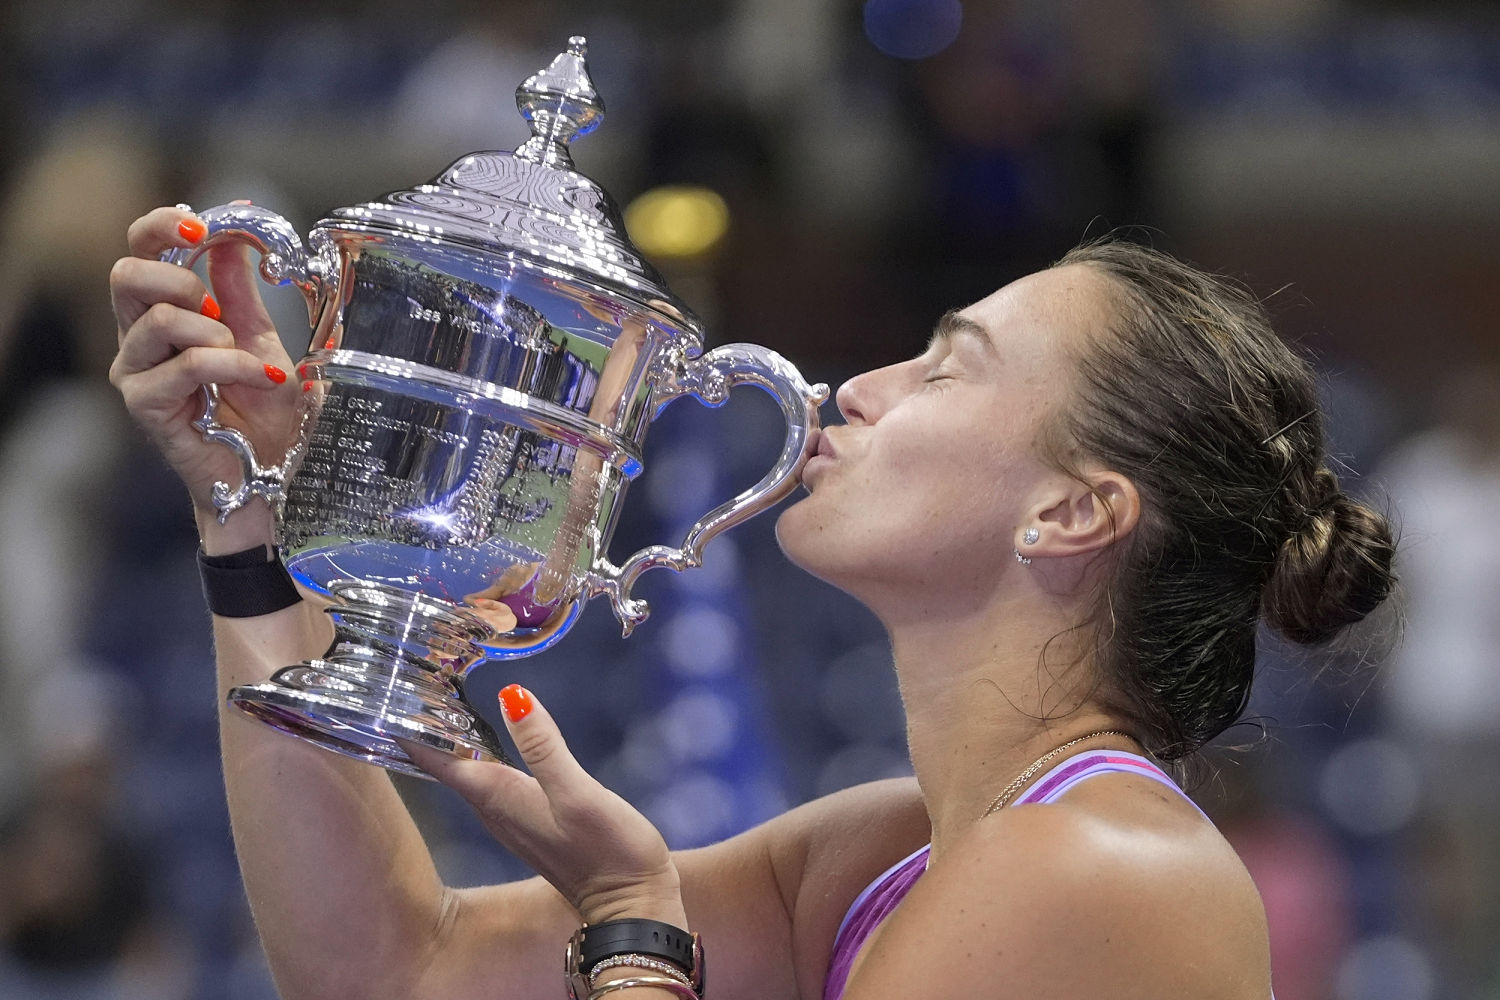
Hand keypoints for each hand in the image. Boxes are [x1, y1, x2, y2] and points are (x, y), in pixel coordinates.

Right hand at [108, 205, 299, 541]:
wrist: (268, 471)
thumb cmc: (261, 413)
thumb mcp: (260, 337)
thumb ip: (240, 289)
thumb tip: (234, 235)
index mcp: (160, 312)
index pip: (138, 251)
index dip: (162, 227)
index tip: (203, 224)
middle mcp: (136, 338)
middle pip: (125, 274)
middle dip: (181, 277)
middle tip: (219, 307)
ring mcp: (134, 371)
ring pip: (157, 319)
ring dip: (214, 332)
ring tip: (243, 358)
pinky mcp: (144, 404)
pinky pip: (185, 365)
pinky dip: (231, 365)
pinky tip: (260, 378)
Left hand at [406, 686, 686, 928]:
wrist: (630, 906)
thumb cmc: (607, 851)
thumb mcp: (577, 793)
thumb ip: (544, 747)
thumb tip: (511, 694)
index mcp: (497, 797)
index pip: (437, 758)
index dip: (411, 726)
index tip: (389, 690)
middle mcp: (493, 809)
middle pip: (445, 762)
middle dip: (427, 724)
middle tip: (410, 679)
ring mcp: (510, 817)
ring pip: (466, 770)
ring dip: (450, 738)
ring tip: (438, 698)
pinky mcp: (530, 820)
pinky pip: (489, 779)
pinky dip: (478, 753)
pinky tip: (484, 737)